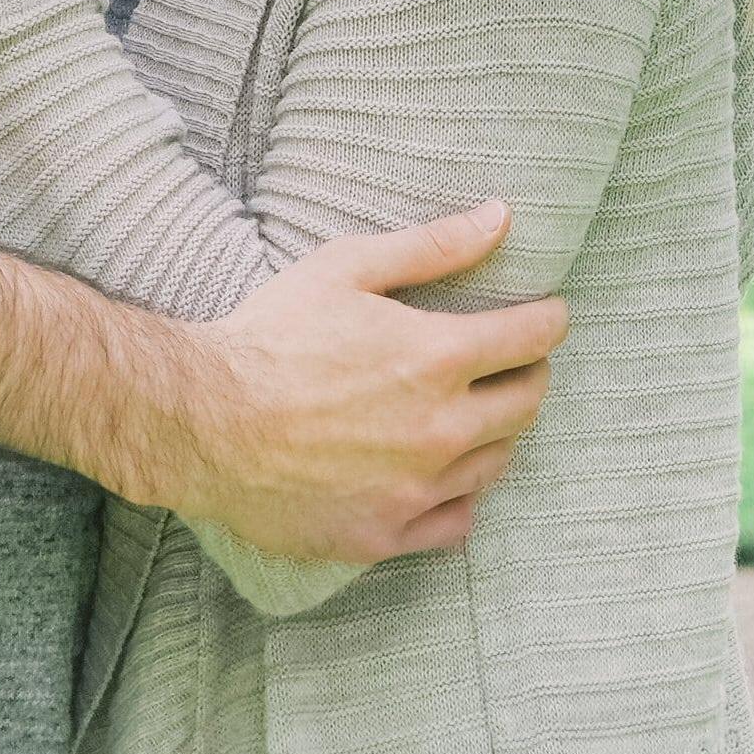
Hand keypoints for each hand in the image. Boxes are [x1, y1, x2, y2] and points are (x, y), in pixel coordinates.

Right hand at [156, 204, 569, 564]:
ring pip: (496, 463)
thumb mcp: (348, 266)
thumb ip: (433, 246)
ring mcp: (415, 490)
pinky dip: (462, 497)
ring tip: (479, 412)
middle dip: (531, 374)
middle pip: (527, 403)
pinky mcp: (384, 536)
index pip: (531, 339)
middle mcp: (441, 430)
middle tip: (514, 361)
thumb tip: (501, 217)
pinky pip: (456, 524)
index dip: (548, 320)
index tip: (548, 314)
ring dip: (499, 433)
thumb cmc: (273, 333)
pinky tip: (446, 476)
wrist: (206, 421)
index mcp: (438, 357)